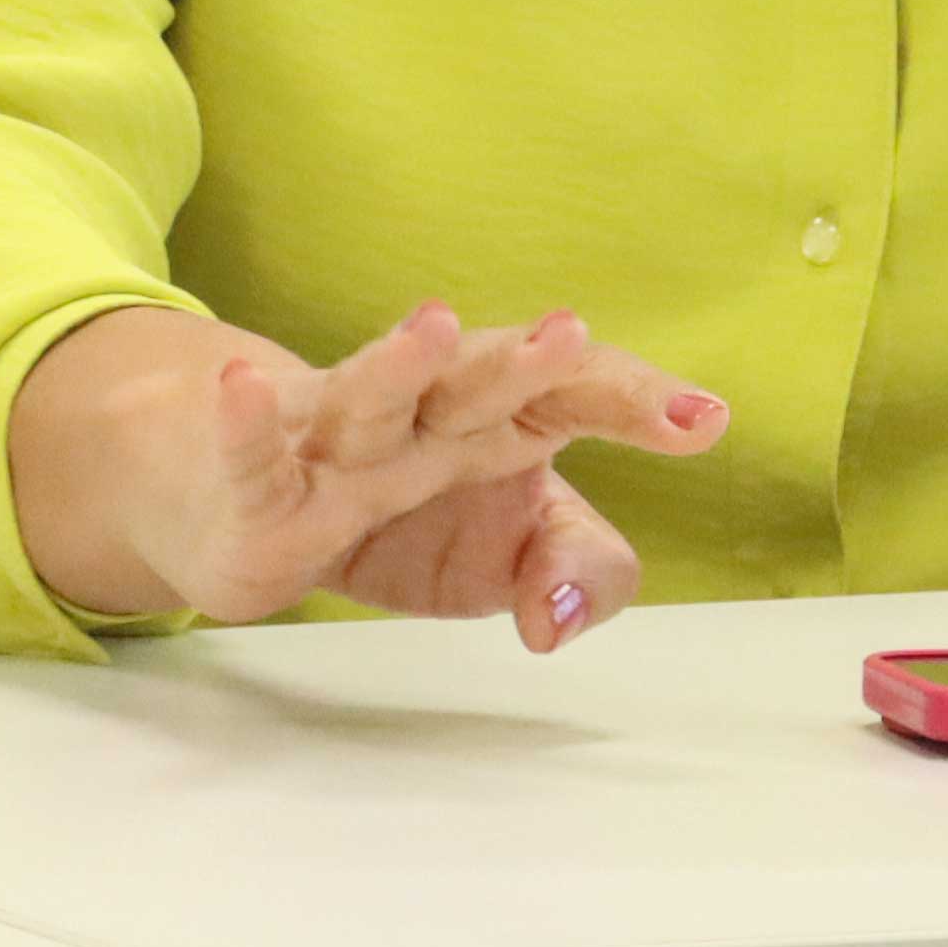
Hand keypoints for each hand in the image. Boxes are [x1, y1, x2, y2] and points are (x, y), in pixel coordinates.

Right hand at [6, 300, 723, 652]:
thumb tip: (563, 617)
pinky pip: (259, 454)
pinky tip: (241, 385)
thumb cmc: (410, 519)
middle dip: (525, 363)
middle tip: (569, 337)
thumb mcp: (514, 553)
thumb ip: (576, 572)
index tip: (706, 422)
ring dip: (401, 364)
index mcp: (507, 422)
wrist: (263, 505)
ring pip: (373, 396)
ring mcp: (343, 439)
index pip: (582, 395)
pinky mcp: (266, 482)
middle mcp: (429, 415)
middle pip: (483, 383)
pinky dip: (248, 422)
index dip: (640, 402)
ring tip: (433, 328)